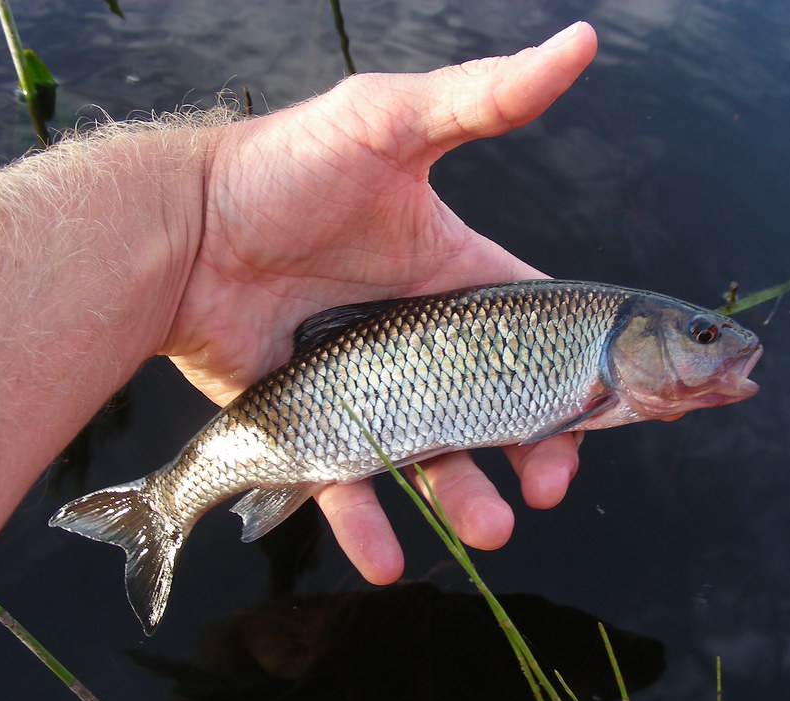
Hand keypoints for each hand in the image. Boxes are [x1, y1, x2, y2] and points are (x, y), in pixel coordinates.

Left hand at [162, 22, 598, 581]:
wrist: (179, 230)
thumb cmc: (284, 169)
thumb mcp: (390, 124)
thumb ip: (485, 97)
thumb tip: (581, 40)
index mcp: (456, 280)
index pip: (537, 336)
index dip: (580, 376)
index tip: (610, 414)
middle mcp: (421, 339)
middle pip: (498, 411)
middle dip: (536, 453)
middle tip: (550, 487)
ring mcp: (369, 387)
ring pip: (431, 459)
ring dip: (464, 501)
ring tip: (487, 532)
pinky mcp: (312, 423)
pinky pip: (347, 483)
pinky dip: (366, 524)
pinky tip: (387, 560)